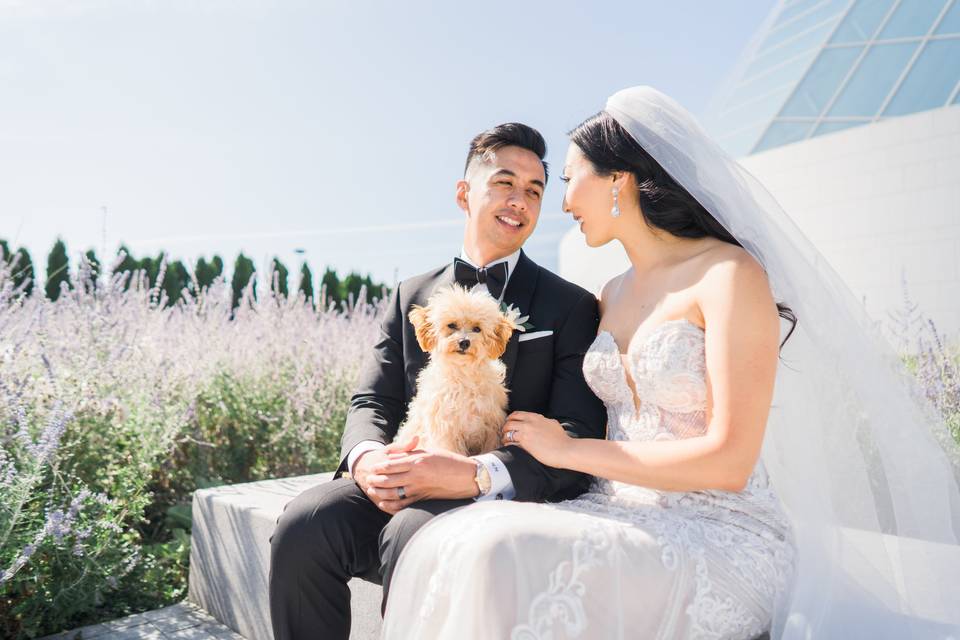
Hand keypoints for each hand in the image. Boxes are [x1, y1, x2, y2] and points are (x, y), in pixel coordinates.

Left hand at [364, 437, 479, 513]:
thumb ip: (412, 454)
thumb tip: (396, 455)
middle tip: (369, 480)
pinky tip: (384, 504)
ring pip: (394, 493)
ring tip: (373, 491)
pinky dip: (392, 505)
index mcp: (417, 461)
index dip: (379, 467)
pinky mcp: (423, 499)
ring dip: (381, 493)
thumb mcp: (430, 452)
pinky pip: (404, 504)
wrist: (466, 476)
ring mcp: (419, 489)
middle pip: (389, 479)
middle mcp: (416, 476)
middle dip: (377, 480)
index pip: (391, 465)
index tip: (372, 467)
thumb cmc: (449, 461)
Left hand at [501, 411, 571, 468]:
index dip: (511, 419)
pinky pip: (510, 442)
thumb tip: (547, 421)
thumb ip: (547, 421)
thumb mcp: (554, 424)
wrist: (565, 450)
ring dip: (505, 437)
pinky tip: (509, 447)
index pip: (517, 414)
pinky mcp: (525, 443)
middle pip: (509, 422)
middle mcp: (529, 422)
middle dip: (505, 428)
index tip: (509, 423)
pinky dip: (508, 444)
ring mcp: (526, 432)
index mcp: (536, 417)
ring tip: (505, 441)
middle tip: (505, 433)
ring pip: (508, 431)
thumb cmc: (562, 440)